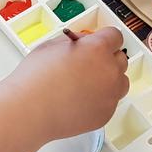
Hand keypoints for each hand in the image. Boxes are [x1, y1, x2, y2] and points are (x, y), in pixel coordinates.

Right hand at [7, 28, 128, 140]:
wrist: (30, 110)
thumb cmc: (35, 78)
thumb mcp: (51, 46)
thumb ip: (74, 41)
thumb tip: (84, 43)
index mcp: (97, 49)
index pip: (115, 36)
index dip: (104, 39)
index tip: (98, 43)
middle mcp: (110, 71)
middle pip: (121, 59)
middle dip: (107, 59)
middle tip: (88, 64)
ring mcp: (110, 95)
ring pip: (120, 82)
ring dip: (109, 80)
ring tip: (86, 84)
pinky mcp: (106, 114)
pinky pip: (110, 103)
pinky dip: (100, 100)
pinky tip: (80, 100)